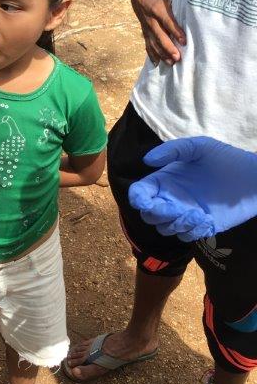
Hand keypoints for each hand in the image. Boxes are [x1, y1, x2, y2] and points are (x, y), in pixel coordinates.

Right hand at [128, 137, 256, 240]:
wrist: (253, 178)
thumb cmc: (225, 159)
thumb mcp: (199, 147)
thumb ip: (172, 150)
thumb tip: (146, 160)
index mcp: (164, 180)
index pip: (140, 192)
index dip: (137, 199)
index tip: (145, 202)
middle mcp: (170, 198)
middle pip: (149, 215)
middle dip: (159, 214)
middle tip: (176, 209)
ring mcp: (184, 214)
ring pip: (165, 228)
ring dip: (177, 224)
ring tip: (198, 214)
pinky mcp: (199, 227)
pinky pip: (185, 237)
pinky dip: (192, 231)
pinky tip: (207, 220)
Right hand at [129, 0, 185, 65]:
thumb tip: (199, 1)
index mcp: (157, 8)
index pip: (168, 22)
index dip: (176, 32)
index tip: (184, 41)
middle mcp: (151, 19)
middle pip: (160, 36)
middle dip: (168, 48)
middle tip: (178, 58)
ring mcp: (146, 27)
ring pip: (153, 42)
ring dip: (161, 54)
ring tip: (171, 63)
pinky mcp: (144, 31)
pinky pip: (147, 44)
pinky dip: (151, 54)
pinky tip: (156, 64)